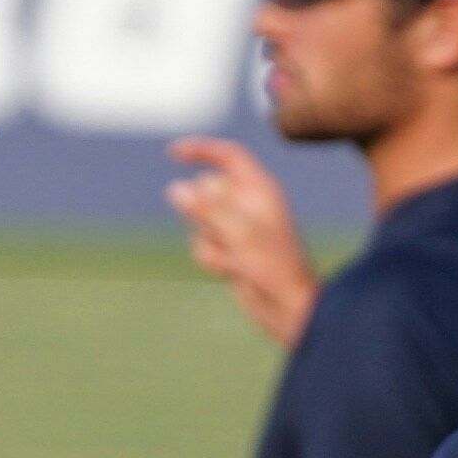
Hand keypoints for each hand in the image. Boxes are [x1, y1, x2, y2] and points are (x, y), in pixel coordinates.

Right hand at [162, 137, 315, 346]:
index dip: (202, 150)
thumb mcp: (238, 232)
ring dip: (209, 241)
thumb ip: (205, 208)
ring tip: (234, 257)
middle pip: (206, 190)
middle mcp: (247, 203)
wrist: (285, 306)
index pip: (229, 156)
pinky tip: (230, 270)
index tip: (173, 154)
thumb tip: (175, 188)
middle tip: (228, 234)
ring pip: (198, 220)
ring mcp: (236, 226)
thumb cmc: (273, 266)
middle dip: (205, 213)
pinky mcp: (227, 248)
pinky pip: (200, 243)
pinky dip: (209, 258)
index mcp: (260, 189)